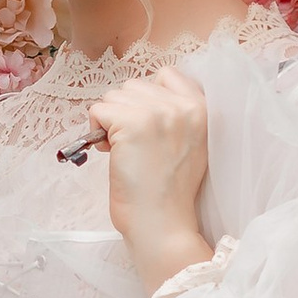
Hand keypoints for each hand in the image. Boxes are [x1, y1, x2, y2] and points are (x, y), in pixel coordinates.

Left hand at [89, 68, 213, 296]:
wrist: (162, 223)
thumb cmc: (168, 191)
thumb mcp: (190, 144)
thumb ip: (175, 116)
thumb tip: (139, 98)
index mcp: (202, 109)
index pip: (167, 74)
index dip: (147, 98)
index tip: (145, 125)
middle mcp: (184, 105)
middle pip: (135, 85)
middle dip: (126, 111)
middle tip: (132, 144)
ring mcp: (159, 112)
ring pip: (114, 96)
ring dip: (110, 121)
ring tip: (122, 149)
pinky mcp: (133, 123)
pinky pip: (99, 110)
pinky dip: (95, 130)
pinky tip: (109, 152)